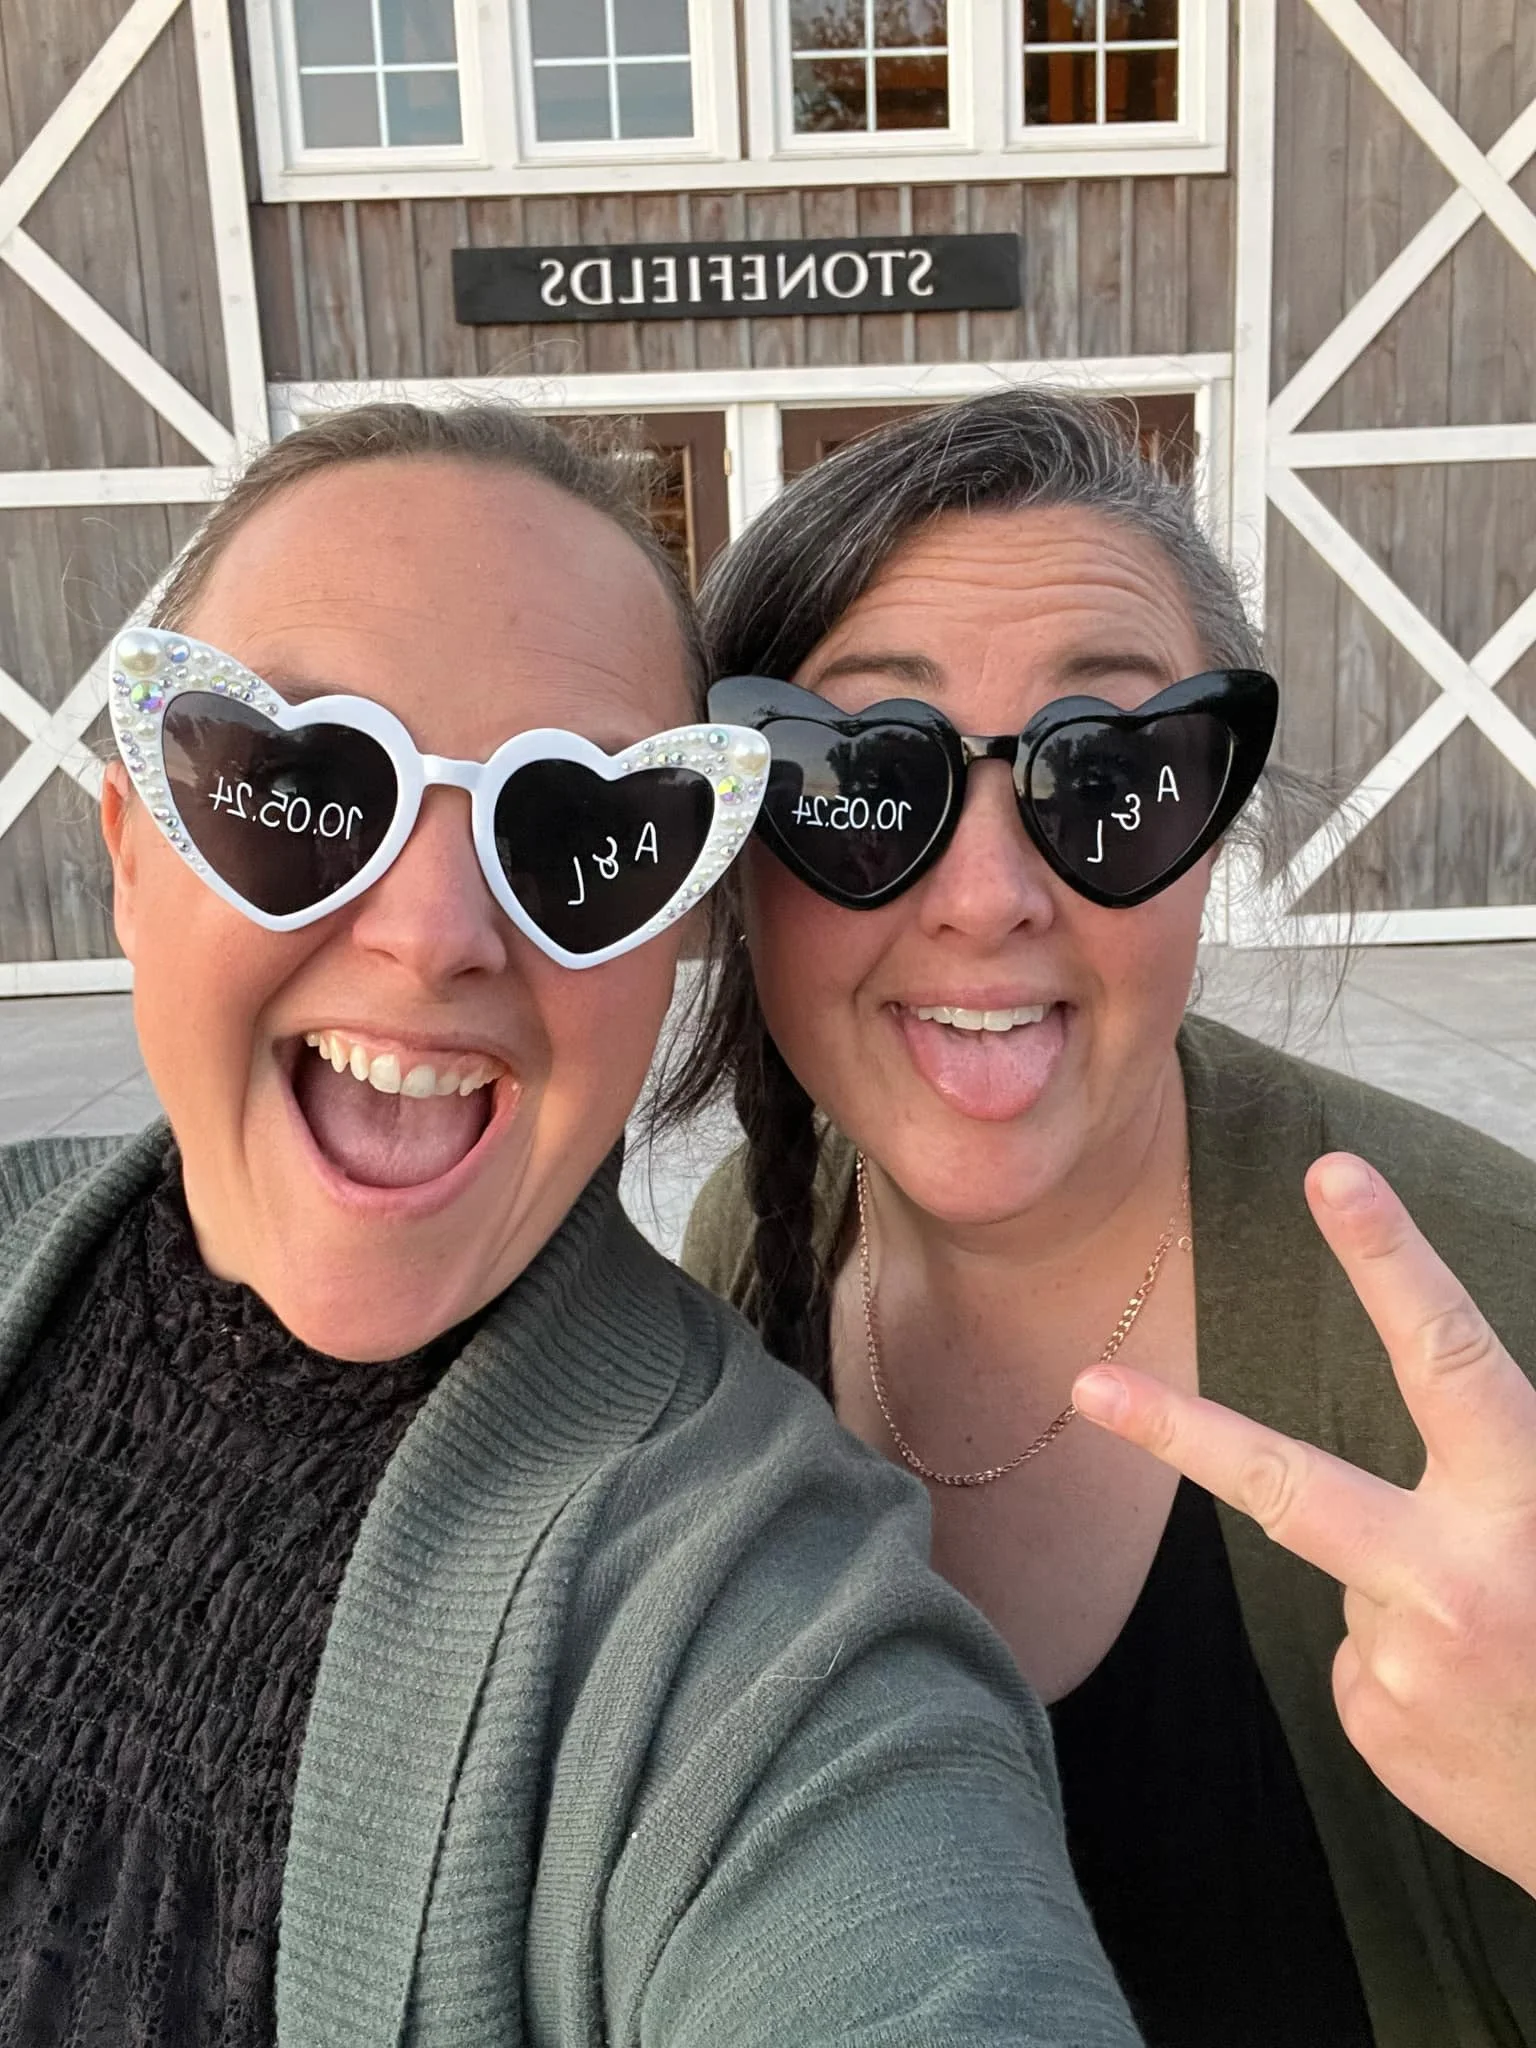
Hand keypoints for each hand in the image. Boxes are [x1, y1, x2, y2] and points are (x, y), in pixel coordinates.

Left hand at [1073, 1152, 1535, 1895]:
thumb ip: (1496, 1471)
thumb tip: (1429, 1448)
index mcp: (1525, 1502)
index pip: (1447, 1356)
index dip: (1389, 1259)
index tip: (1329, 1174)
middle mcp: (1456, 1578)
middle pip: (1289, 1484)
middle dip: (1179, 1431)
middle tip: (1087, 1386)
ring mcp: (1402, 1659)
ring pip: (1356, 1574)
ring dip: (1412, 1594)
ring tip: (1507, 1655)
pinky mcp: (1374, 1721)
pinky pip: (1363, 1655)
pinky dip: (1407, 1661)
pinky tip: (1477, 1704)